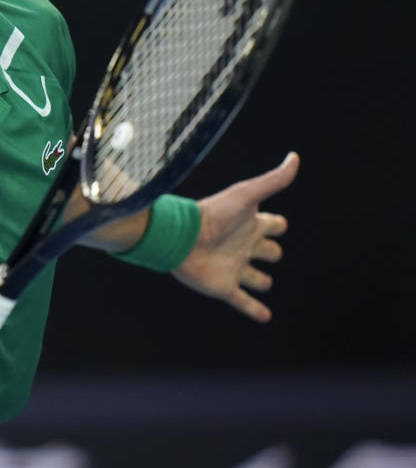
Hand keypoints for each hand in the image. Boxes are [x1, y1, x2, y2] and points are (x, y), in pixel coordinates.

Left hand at [173, 152, 299, 322]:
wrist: (180, 237)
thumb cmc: (213, 214)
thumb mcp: (246, 195)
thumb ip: (272, 180)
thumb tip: (295, 157)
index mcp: (250, 224)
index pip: (275, 225)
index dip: (278, 225)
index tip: (278, 223)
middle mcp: (244, 246)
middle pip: (268, 251)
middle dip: (271, 251)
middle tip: (269, 251)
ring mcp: (234, 267)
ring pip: (257, 278)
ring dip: (261, 281)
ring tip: (263, 283)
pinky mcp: (224, 287)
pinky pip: (243, 302)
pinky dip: (255, 310)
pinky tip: (266, 317)